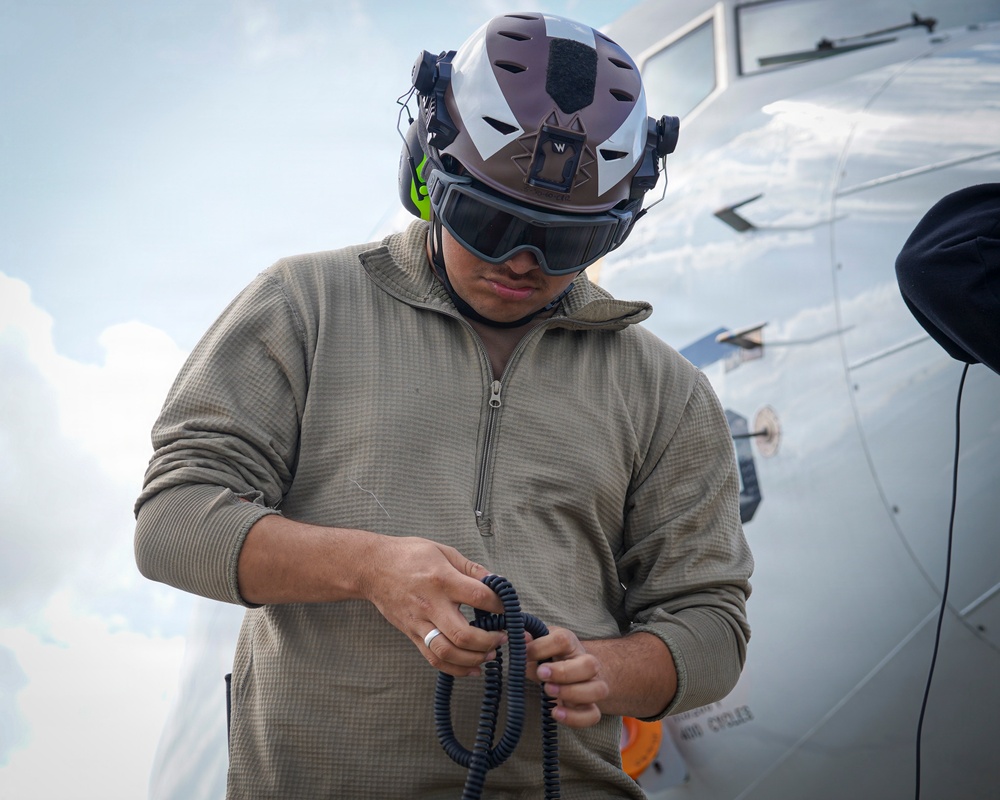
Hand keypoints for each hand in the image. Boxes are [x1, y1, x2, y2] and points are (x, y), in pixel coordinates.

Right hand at [357, 536, 505, 677]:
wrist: (372, 568)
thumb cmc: (408, 556)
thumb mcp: (443, 551)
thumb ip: (470, 568)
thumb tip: (495, 582)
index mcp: (441, 579)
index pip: (478, 596)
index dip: (499, 605)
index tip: (508, 608)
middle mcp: (430, 605)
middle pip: (463, 634)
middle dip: (489, 641)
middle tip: (503, 638)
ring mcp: (419, 623)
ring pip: (447, 652)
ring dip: (474, 659)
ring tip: (490, 654)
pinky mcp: (411, 634)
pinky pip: (433, 658)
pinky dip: (455, 669)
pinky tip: (473, 668)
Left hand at [526, 626, 609, 727]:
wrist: (567, 671)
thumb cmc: (548, 657)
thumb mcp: (537, 645)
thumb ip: (528, 642)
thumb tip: (521, 638)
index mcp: (570, 644)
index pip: (563, 640)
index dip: (542, 647)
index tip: (525, 654)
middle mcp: (586, 663)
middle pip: (590, 664)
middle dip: (564, 672)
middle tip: (541, 674)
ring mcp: (591, 685)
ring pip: (598, 690)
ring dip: (573, 693)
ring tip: (548, 692)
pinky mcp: (589, 707)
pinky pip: (593, 715)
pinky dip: (575, 718)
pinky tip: (555, 713)